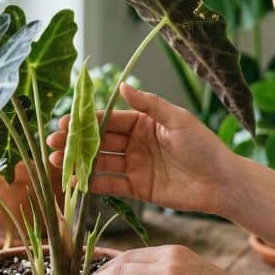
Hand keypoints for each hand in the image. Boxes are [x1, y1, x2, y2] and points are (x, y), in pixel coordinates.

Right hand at [47, 83, 236, 214]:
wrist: (222, 182)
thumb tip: (122, 85)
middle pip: (100, 141)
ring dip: (78, 162)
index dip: (87, 121)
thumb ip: (149, 104)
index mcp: (144, 122)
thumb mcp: (177, 119)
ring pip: (101, 163)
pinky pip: (110, 185)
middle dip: (76, 142)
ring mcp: (135, 165)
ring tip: (55, 162)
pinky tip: (74, 182)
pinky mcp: (138, 188)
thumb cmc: (204, 146)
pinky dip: (92, 184)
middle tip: (52, 142)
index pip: (109, 119)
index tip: (65, 122)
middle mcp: (136, 142)